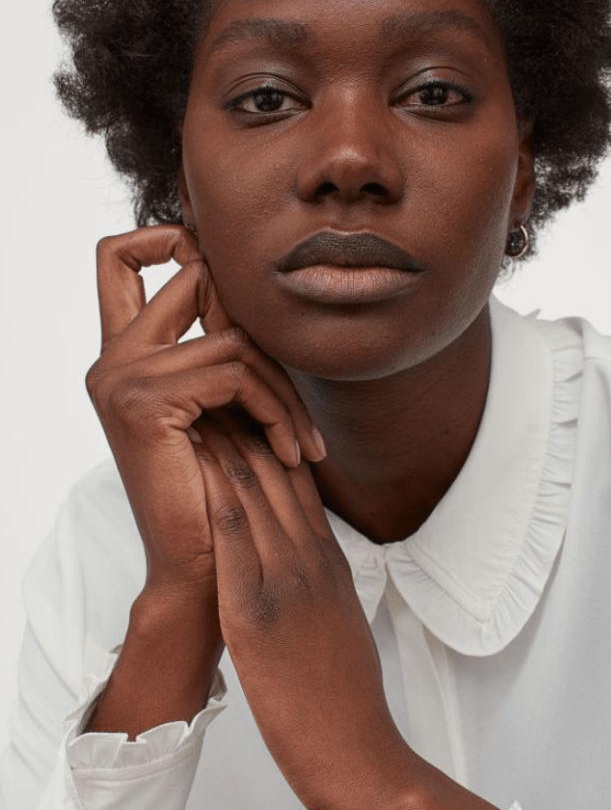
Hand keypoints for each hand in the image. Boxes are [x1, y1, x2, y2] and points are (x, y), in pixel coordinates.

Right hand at [84, 225, 325, 735]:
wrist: (203, 571)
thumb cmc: (218, 494)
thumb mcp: (220, 413)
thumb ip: (222, 352)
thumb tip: (251, 295)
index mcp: (122, 358)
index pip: (119, 257)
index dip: (167, 238)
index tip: (222, 273)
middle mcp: (111, 360)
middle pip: (190, 273)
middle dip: (257, 324)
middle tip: (287, 398)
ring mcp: (121, 377)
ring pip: (232, 336)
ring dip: (283, 390)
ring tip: (301, 444)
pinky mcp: (143, 400)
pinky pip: (234, 371)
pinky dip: (276, 409)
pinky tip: (290, 452)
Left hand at [194, 418, 503, 809]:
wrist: (356, 749)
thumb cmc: (346, 693)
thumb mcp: (343, 619)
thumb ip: (324, 579)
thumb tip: (306, 555)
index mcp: (329, 561)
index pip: (301, 485)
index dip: (272, 438)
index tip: (248, 405)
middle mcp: (312, 560)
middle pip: (279, 476)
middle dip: (249, 426)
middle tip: (223, 383)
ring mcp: (289, 582)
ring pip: (258, 496)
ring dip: (229, 446)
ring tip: (204, 403)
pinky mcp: (261, 612)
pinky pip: (238, 542)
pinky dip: (218, 496)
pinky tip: (200, 465)